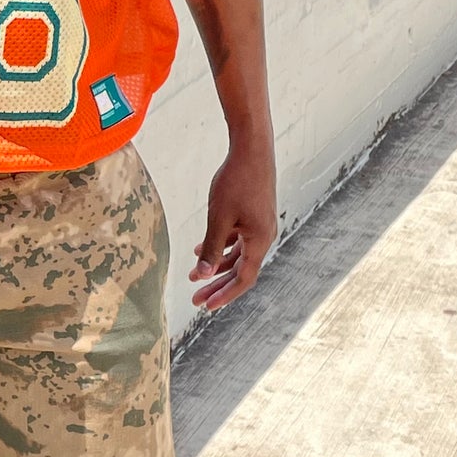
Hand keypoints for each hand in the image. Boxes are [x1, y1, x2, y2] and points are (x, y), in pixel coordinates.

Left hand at [190, 141, 276, 310]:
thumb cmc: (235, 182)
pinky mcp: (254, 214)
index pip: (244, 278)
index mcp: (260, 240)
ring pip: (238, 254)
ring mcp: (260, 225)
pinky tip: (199, 248)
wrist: (251, 150)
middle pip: (240, 269)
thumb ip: (211, 248)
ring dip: (216, 265)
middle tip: (196, 299)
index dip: (224, 294)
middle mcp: (264, 236)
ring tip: (193, 275)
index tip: (205, 306)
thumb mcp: (218, 218)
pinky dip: (221, 246)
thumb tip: (203, 276)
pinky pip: (238, 239)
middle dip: (217, 285)